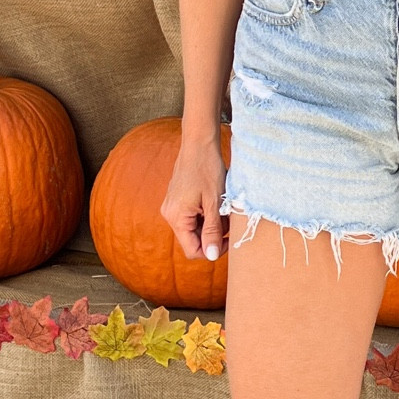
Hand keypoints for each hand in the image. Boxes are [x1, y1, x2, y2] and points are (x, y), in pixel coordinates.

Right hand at [162, 130, 227, 260]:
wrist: (199, 143)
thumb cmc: (208, 169)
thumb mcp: (215, 202)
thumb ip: (213, 230)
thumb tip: (212, 256)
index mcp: (176, 217)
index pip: (193, 251)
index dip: (213, 250)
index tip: (229, 239)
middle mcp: (169, 214)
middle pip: (193, 240)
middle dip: (214, 235)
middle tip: (229, 220)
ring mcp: (172, 207)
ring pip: (194, 229)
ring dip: (211, 224)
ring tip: (223, 208)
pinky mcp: (177, 201)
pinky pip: (192, 217)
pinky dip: (206, 215)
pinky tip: (215, 202)